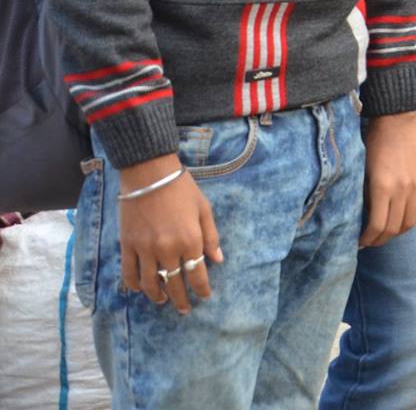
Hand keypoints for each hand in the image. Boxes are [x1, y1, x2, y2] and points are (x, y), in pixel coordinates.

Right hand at [117, 156, 222, 313]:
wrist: (150, 174)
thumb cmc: (182, 189)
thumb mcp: (204, 210)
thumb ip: (211, 237)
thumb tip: (218, 260)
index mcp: (190, 240)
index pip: (197, 274)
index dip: (201, 289)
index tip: (204, 296)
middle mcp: (168, 249)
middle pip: (174, 283)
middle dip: (181, 299)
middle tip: (184, 309)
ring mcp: (145, 249)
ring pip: (150, 283)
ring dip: (157, 296)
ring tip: (163, 301)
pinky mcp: (128, 245)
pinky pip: (129, 272)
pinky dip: (134, 285)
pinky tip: (140, 289)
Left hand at [360, 112, 415, 246]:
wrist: (395, 122)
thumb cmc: (373, 145)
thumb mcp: (362, 172)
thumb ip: (363, 196)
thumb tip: (362, 219)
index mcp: (382, 187)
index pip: (378, 225)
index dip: (368, 239)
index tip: (360, 241)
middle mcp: (403, 188)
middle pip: (394, 228)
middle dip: (380, 239)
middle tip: (371, 241)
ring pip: (410, 221)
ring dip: (398, 231)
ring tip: (387, 232)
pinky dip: (415, 219)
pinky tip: (405, 220)